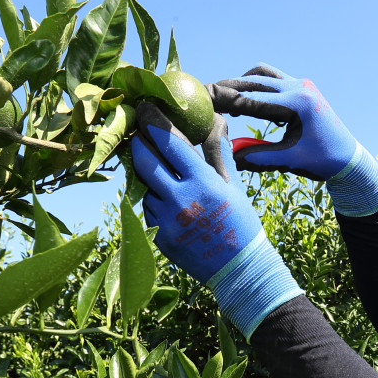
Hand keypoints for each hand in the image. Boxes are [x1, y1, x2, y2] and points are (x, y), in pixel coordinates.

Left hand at [130, 103, 302, 336]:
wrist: (239, 270)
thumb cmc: (240, 222)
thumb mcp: (233, 185)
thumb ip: (219, 151)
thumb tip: (216, 118)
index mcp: (203, 183)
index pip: (170, 143)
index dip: (154, 122)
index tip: (146, 107)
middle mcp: (181, 201)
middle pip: (146, 161)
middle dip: (138, 142)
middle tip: (136, 130)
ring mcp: (166, 221)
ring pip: (144, 187)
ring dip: (147, 175)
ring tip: (154, 166)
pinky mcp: (158, 238)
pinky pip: (147, 210)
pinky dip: (152, 199)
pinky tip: (162, 197)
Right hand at [208, 64, 377, 216]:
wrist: (348, 158)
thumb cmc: (322, 162)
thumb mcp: (289, 160)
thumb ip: (258, 156)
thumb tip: (228, 155)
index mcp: (298, 103)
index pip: (253, 99)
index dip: (226, 101)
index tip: (205, 102)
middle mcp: (299, 87)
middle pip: (254, 81)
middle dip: (230, 89)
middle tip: (206, 95)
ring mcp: (302, 84)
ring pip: (263, 75)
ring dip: (243, 84)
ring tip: (225, 100)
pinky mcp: (302, 87)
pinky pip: (273, 79)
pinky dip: (257, 86)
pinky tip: (247, 101)